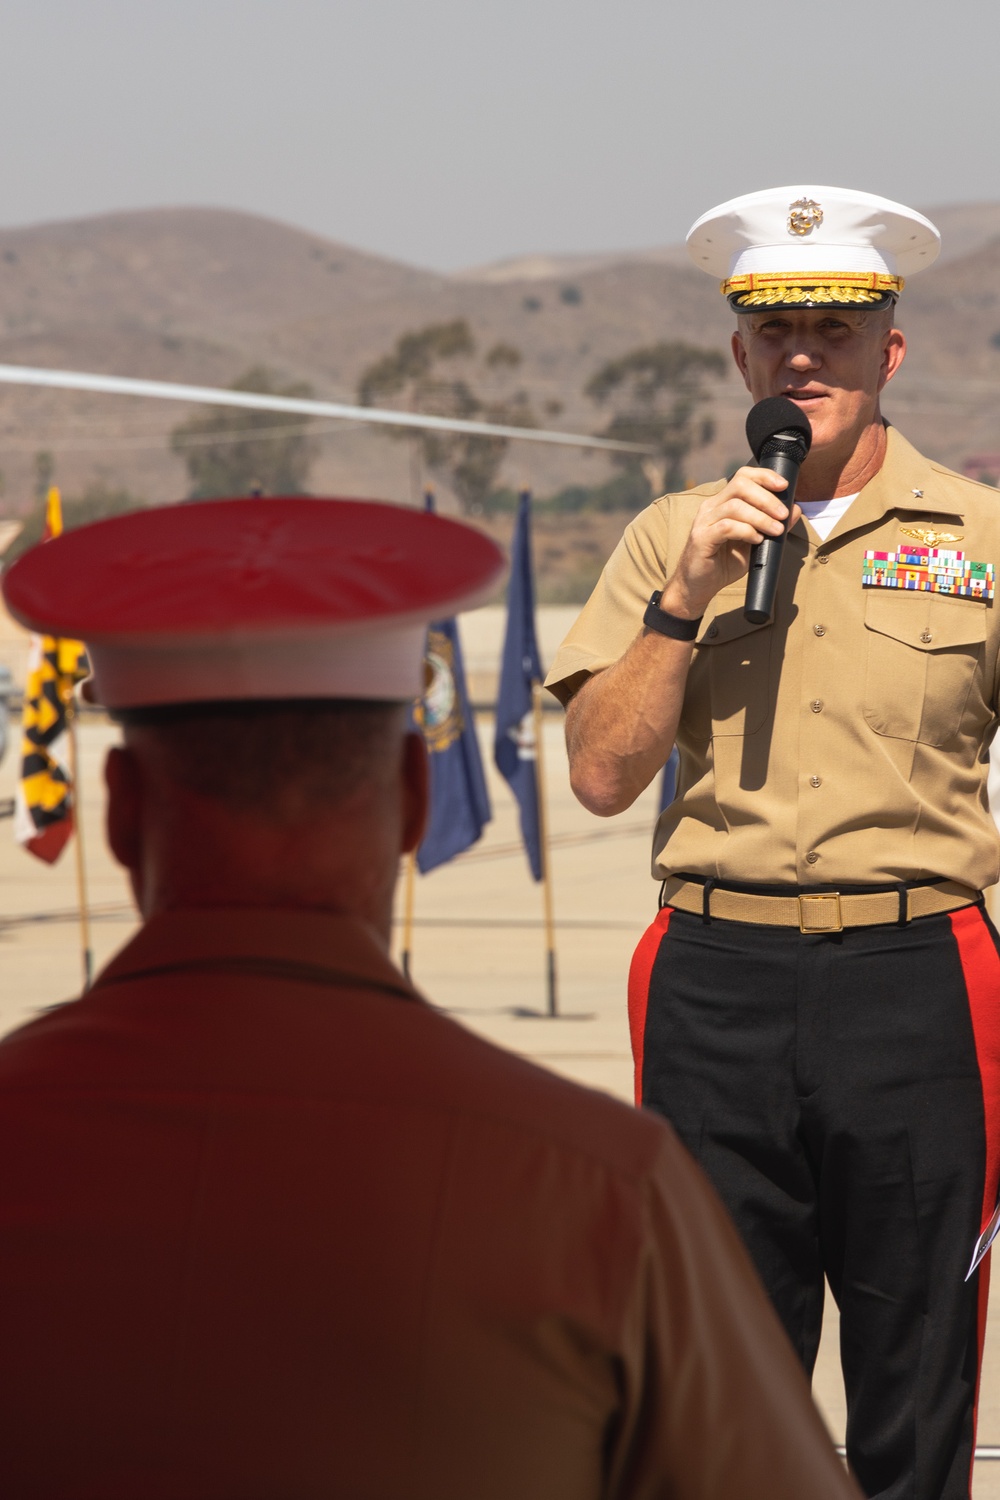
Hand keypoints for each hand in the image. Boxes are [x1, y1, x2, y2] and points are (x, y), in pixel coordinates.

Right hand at [658, 467, 801, 619]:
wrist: (699, 587)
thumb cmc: (725, 563)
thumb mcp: (755, 542)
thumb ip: (773, 525)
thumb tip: (794, 509)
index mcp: (722, 503)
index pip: (742, 476)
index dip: (764, 476)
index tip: (784, 485)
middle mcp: (711, 507)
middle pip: (740, 485)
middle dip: (766, 498)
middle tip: (782, 514)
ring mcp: (704, 522)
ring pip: (735, 506)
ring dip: (761, 517)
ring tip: (775, 530)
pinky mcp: (701, 538)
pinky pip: (727, 527)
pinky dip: (746, 531)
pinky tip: (756, 539)